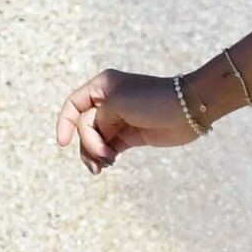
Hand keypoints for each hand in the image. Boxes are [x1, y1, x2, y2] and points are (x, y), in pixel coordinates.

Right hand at [54, 70, 199, 173]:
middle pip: (84, 127)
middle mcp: (108, 102)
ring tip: (104, 165)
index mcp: (102, 86)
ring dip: (95, 154)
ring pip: (95, 140)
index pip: (73, 105)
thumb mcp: (117, 104)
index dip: (65, 124)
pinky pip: (108, 148)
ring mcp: (119, 120)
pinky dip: (104, 157)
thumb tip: (96, 137)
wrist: (188, 110)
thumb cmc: (153, 100)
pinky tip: (107, 164)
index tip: (63, 144)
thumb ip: (98, 120)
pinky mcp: (130, 136)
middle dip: (89, 144)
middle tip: (104, 155)